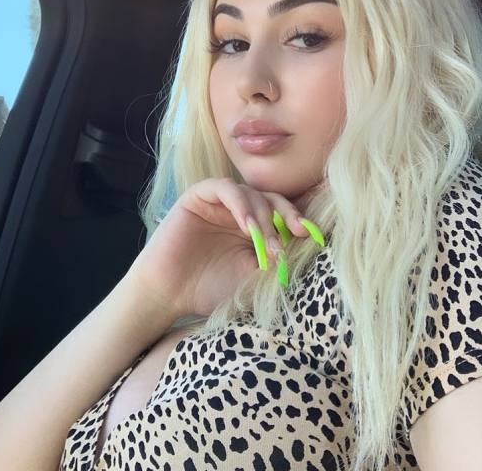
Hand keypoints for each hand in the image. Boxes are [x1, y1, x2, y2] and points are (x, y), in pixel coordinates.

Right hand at [127, 177, 311, 317]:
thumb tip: (305, 249)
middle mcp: (239, 212)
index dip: (299, 220)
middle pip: (272, 199)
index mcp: (255, 230)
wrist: (169, 294)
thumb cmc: (209, 290)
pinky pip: (225, 188)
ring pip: (251, 193)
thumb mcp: (252, 277)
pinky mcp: (199, 195)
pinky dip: (240, 204)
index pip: (283, 214)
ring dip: (263, 215)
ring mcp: (219, 203)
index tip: (313, 235)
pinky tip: (246, 226)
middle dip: (287, 214)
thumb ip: (275, 260)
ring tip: (265, 240)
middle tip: (296, 232)